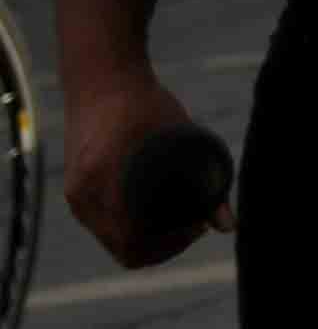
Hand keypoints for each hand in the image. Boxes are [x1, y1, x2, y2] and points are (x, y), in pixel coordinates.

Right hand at [63, 70, 222, 268]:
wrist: (100, 80)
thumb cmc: (145, 104)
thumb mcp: (183, 134)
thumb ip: (209, 177)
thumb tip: (229, 227)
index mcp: (106, 179)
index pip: (132, 242)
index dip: (170, 246)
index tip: (197, 226)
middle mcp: (84, 194)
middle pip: (124, 249)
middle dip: (163, 247)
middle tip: (194, 227)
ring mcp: (76, 195)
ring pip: (112, 241)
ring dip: (145, 241)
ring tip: (179, 222)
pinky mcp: (76, 191)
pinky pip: (102, 226)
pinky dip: (128, 229)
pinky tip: (154, 216)